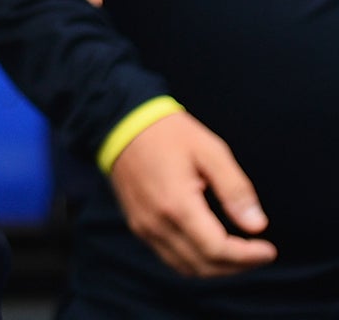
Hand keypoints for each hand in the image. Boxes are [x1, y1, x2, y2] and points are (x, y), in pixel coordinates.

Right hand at [108, 111, 276, 277]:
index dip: (248, 257)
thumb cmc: (168, 133)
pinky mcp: (138, 224)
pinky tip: (211, 248)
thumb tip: (257, 226)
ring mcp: (144, 226)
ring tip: (240, 254)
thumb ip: (235, 190)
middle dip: (238, 266)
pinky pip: (170, 257)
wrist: (119, 122)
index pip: (217, 250)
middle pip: (204, 265)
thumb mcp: (210, 151)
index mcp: (177, 204)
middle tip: (260, 254)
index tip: (269, 250)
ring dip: (217, 268)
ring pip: (186, 267)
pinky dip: (196, 262)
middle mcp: (157, 223)